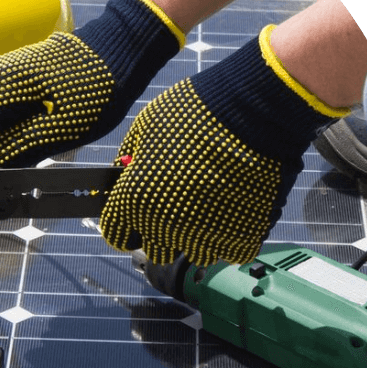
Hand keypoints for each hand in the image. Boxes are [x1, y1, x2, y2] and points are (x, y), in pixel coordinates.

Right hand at [0, 0, 182, 169]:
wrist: (120, 48)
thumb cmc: (98, 87)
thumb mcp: (63, 129)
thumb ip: (21, 149)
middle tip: (23, 173)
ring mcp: (5, 74)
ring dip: (7, 142)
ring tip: (43, 150)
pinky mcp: (18, 77)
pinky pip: (6, 110)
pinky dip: (18, 127)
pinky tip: (45, 132)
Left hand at [100, 26, 349, 265]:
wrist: (251, 113)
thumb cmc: (194, 114)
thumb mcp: (147, 126)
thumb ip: (130, 155)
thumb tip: (125, 171)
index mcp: (134, 201)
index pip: (116, 234)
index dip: (124, 223)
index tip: (135, 213)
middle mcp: (165, 226)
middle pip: (156, 250)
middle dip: (162, 232)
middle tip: (178, 204)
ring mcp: (205, 236)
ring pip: (196, 254)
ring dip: (199, 235)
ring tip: (211, 203)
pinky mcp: (241, 239)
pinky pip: (231, 252)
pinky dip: (233, 237)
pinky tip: (235, 209)